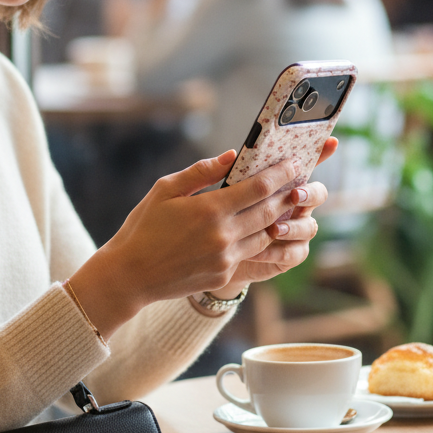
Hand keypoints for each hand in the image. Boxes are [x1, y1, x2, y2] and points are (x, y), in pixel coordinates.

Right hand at [68, 144, 333, 337]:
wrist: (130, 275)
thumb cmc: (143, 226)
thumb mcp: (165, 190)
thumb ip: (201, 172)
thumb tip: (232, 156)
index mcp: (210, 210)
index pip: (259, 188)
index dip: (281, 174)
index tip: (296, 163)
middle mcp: (223, 236)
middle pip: (270, 211)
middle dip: (289, 194)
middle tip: (302, 180)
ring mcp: (226, 259)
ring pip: (266, 235)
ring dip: (280, 218)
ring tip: (289, 203)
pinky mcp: (224, 275)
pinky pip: (252, 254)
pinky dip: (262, 240)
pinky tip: (267, 229)